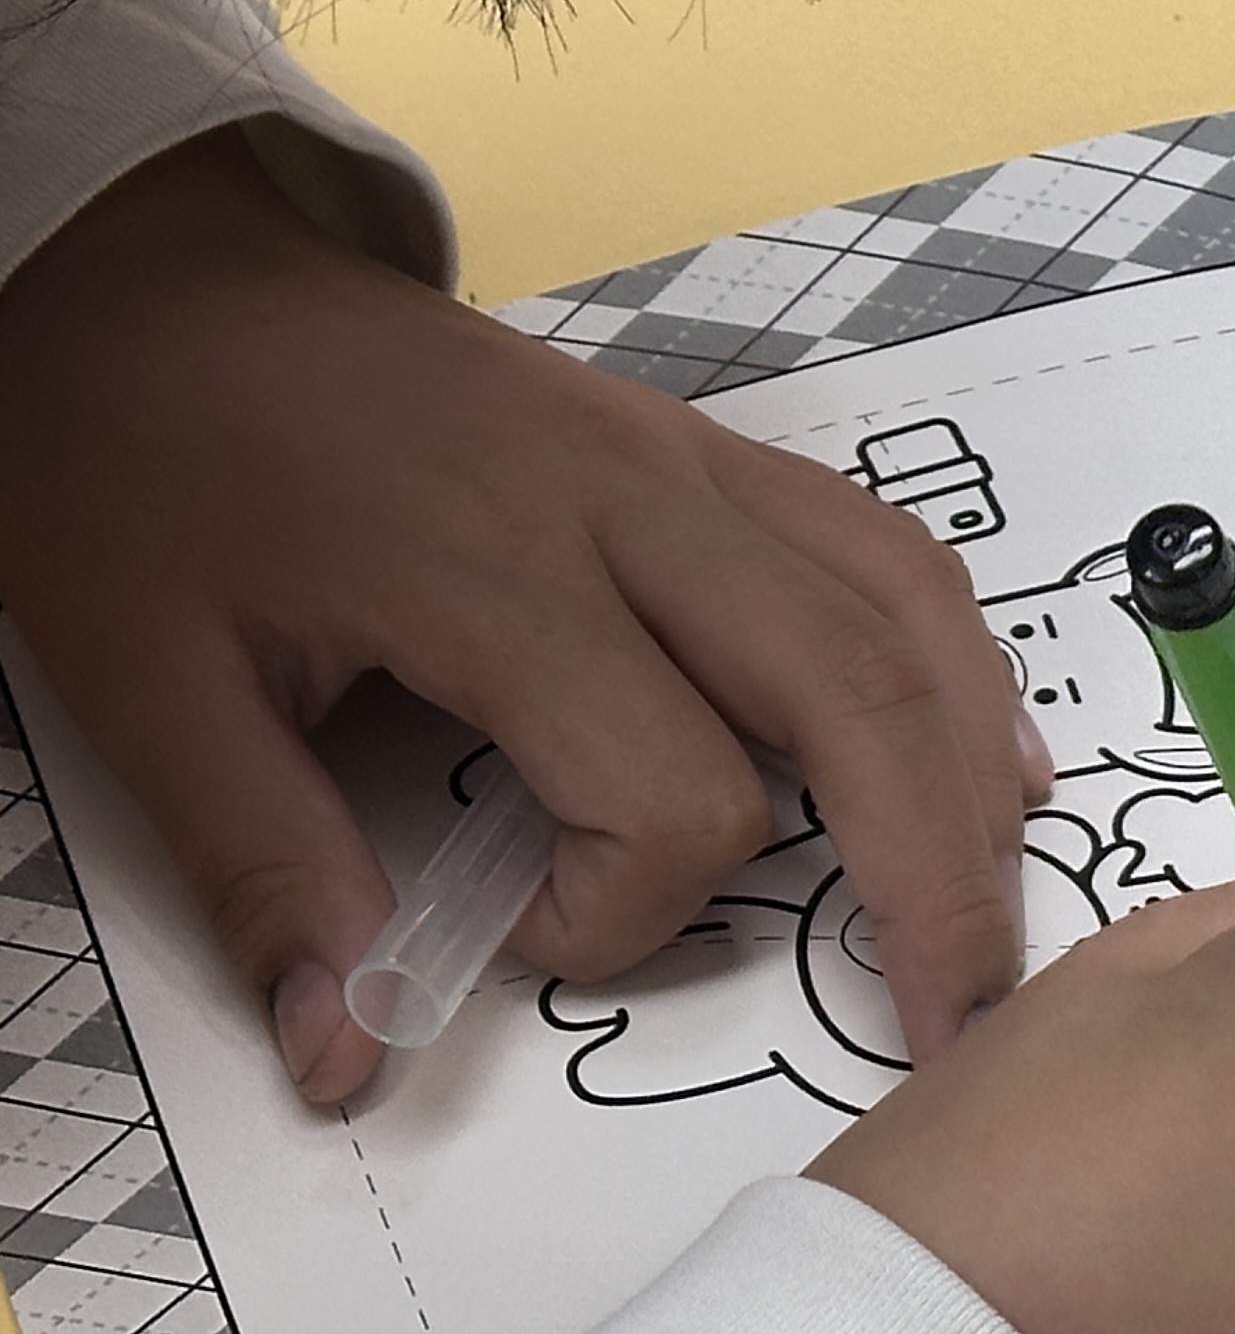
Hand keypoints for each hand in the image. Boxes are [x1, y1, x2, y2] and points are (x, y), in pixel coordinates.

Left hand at [0, 129, 1042, 1105]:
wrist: (150, 273)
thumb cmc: (144, 466)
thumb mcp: (151, 686)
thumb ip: (270, 876)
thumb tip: (344, 1060)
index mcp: (495, 568)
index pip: (668, 791)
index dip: (615, 913)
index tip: (503, 930)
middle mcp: (631, 503)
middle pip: (856, 698)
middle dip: (927, 877)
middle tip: (954, 1023)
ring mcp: (687, 459)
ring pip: (907, 612)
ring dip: (970, 769)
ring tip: (991, 904)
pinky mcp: (703, 446)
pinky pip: (882, 548)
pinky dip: (956, 658)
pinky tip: (985, 750)